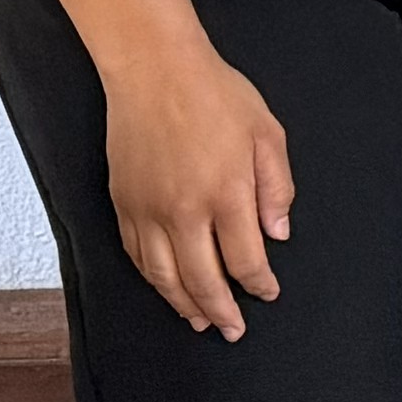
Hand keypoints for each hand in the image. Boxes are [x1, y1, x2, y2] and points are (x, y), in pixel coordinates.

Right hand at [102, 37, 299, 339]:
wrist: (154, 71)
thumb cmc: (216, 95)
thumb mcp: (268, 134)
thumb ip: (277, 188)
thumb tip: (279, 234)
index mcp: (227, 194)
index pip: (245, 259)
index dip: (258, 285)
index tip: (268, 294)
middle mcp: (184, 211)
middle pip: (202, 280)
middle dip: (221, 311)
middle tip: (233, 330)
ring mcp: (148, 210)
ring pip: (164, 276)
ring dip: (183, 303)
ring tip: (199, 321)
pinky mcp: (123, 204)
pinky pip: (137, 255)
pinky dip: (152, 279)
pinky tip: (166, 287)